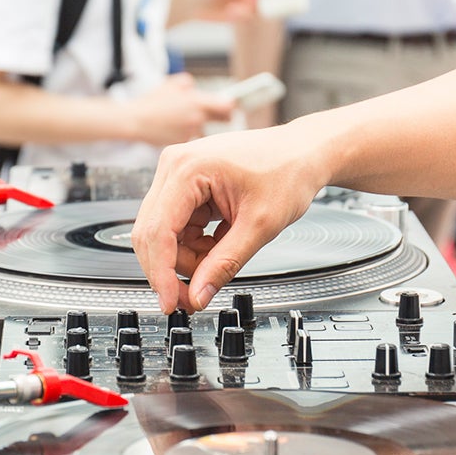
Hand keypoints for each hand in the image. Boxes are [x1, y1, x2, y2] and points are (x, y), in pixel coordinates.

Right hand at [124, 74, 236, 146]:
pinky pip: (193, 138)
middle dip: (223, 117)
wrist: (135, 121)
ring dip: (202, 126)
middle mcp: (198, 119)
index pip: (228, 106)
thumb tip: (199, 91)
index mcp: (197, 101)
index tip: (233, 105)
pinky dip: (189, 134)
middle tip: (224, 115)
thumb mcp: (173, 84)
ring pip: (206, 129)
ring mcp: (191, 133)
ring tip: (186, 121)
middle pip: (223, 120)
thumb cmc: (153, 100)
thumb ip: (191, 85)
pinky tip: (177, 129)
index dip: (232, 106)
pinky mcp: (183, 144)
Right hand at [132, 124, 331, 311]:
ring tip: (220, 261)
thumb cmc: (288, 172)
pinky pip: (175, 227)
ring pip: (162, 235)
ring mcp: (176, 175)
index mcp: (188, 168)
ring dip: (186, 258)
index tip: (171, 302)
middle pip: (152, 234)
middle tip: (193, 298)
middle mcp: (174, 167)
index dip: (161, 273)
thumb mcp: (260, 225)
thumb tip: (199, 294)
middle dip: (171, 270)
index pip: (158, 231)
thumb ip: (225, 264)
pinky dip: (193, 246)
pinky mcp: (184, 186)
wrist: (303, 152)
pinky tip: (217, 245)